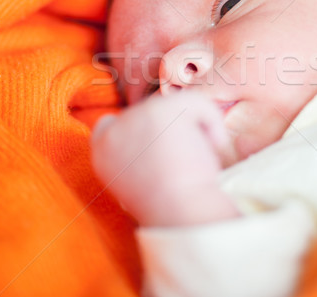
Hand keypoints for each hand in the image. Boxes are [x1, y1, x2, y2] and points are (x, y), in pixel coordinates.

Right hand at [91, 92, 239, 226]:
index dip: (139, 131)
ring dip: (193, 130)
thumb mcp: (140, 184)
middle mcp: (112, 131)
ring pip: (174, 107)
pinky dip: (211, 121)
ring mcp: (136, 116)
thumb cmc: (171, 210)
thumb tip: (162, 136)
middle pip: (149, 114)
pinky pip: (195, 102)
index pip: (109, 124)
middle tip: (183, 166)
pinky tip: (214, 146)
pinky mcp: (160, 109)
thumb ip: (139, 157)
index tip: (159, 150)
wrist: (180, 213)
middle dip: (171, 132)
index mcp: (102, 153)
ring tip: (197, 161)